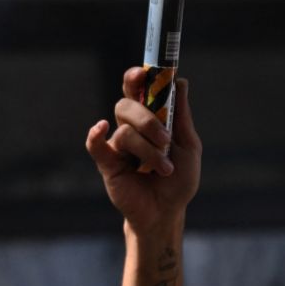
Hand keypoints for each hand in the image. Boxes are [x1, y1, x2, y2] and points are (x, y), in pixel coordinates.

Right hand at [85, 67, 200, 232]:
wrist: (168, 212)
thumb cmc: (179, 180)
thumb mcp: (189, 146)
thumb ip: (182, 116)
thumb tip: (180, 81)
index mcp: (149, 119)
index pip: (136, 91)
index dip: (136, 78)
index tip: (143, 73)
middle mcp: (130, 128)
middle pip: (126, 105)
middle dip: (147, 119)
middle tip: (165, 139)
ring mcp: (117, 146)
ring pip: (125, 131)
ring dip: (149, 150)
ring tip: (164, 169)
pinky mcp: (107, 164)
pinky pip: (95, 145)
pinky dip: (95, 134)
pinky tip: (100, 128)